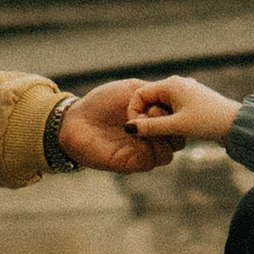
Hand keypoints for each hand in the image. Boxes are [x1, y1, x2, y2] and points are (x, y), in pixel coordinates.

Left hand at [56, 79, 180, 174]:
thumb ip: (154, 92)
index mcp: (154, 121)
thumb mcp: (132, 90)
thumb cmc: (101, 102)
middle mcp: (151, 139)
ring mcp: (141, 152)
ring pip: (167, 155)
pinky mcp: (130, 164)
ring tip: (143, 122)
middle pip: (178, 141)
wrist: (75, 119)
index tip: (163, 100)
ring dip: (160, 138)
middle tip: (154, 112)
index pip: (179, 122)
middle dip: (172, 126)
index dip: (176, 112)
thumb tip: (174, 94)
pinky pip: (150, 162)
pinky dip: (148, 148)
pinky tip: (134, 133)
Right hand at [122, 75, 241, 148]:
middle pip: (150, 99)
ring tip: (166, 133)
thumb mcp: (176, 126)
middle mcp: (177, 84)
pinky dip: (169, 119)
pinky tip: (176, 131)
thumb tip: (129, 129)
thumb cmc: (207, 122)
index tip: (136, 129)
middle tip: (150, 133)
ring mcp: (186, 91)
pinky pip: (172, 108)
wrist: (237, 124)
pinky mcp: (193, 101)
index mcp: (171, 84)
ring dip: (159, 120)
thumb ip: (150, 127)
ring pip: (161, 105)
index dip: (134, 112)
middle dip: (147, 117)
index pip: (140, 94)